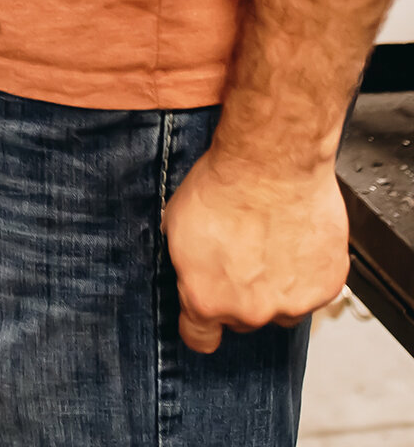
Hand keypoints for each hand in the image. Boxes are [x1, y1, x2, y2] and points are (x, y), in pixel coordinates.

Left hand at [162, 145, 348, 352]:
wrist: (270, 164)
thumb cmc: (221, 186)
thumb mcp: (176, 225)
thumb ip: (188, 266)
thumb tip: (192, 276)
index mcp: (207, 298)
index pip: (199, 338)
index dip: (199, 325)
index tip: (202, 317)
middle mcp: (251, 311)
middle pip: (243, 318)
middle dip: (238, 295)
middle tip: (239, 256)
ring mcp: (293, 303)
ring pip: (281, 307)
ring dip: (275, 287)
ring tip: (268, 244)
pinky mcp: (326, 287)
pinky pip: (312, 290)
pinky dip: (305, 272)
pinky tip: (292, 239)